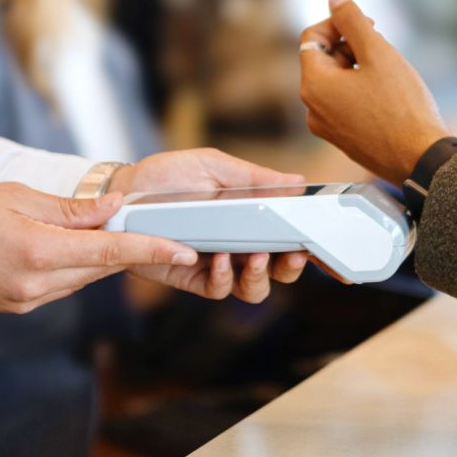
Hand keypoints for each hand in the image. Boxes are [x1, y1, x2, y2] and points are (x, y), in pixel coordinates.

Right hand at [0, 182, 196, 313]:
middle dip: (125, 247)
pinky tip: (63, 247)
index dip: (150, 249)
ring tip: (103, 229)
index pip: (108, 252)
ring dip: (94, 257)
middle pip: (98, 268)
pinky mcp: (14, 307)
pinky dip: (69, 267)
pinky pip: (57, 286)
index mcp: (37, 252)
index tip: (184, 249)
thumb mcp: (11, 196)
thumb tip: (110, 211)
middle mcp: (35, 285)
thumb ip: (65, 209)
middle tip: (153, 226)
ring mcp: (24, 301)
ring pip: (79, 278)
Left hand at [111, 147, 310, 301]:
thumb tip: (298, 183)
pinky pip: (218, 290)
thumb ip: (255, 178)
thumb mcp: (214, 166)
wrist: (123, 193)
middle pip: (281, 271)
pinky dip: (223, 278)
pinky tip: (218, 259)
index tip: (334, 253)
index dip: (317, 250)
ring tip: (254, 256)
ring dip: (261, 276)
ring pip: (254, 289)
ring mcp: (217, 264)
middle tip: (292, 253)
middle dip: (293, 267)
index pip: (292, 237)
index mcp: (252, 218)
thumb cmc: (167, 176)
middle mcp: (240, 245)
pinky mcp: (191, 278)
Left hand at [298, 0, 450, 183]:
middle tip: (383, 47)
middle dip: (351, 46)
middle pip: (323, 60)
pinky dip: (361, 91)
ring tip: (389, 73)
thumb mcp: (378, 53)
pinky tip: (389, 96)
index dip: (338, 23)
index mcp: (314, 86)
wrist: (421, 159)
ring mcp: (328, 128)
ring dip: (358, 68)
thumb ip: (353, 21)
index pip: (312, 38)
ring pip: (336, 83)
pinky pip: (345, 104)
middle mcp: (313, 110)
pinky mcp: (344, 140)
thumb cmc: (402, 107)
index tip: (368, 24)